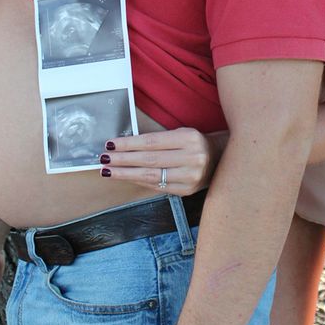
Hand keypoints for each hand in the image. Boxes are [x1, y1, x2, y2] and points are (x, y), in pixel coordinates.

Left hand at [100, 128, 221, 194]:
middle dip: (123, 160)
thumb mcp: (181, 133)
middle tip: (104, 159)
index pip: (152, 142)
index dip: (129, 144)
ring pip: (151, 176)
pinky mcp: (188, 191)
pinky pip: (158, 187)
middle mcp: (192, 158)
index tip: (110, 144)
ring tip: (109, 171)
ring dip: (126, 174)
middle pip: (150, 160)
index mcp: (189, 138)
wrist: (220, 159)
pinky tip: (127, 177)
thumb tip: (124, 146)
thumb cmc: (194, 143)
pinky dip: (139, 182)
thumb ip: (157, 140)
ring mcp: (191, 177)